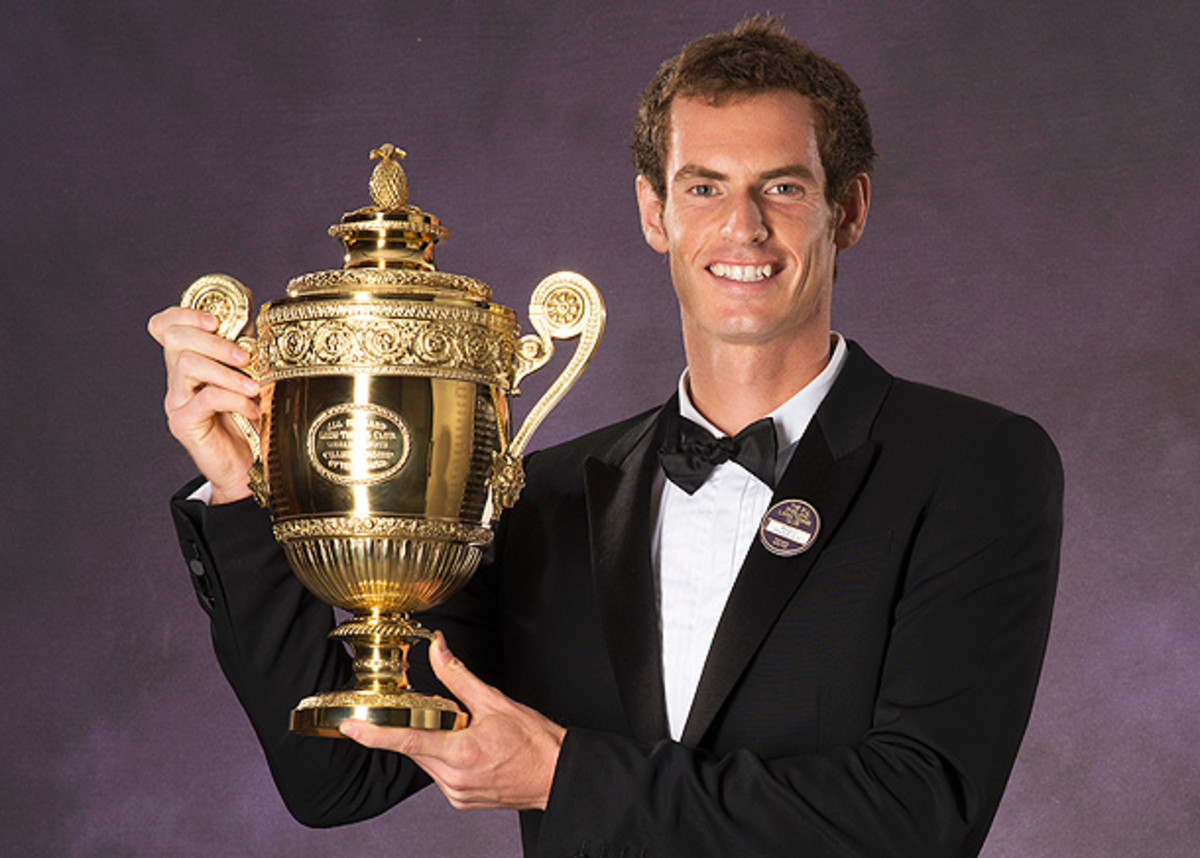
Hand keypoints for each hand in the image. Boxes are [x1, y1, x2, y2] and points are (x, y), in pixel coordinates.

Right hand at [147, 305, 259, 502]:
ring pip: (188, 364)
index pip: (167, 326)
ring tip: (254, 386)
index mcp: (192, 361)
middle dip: (214, 340)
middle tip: (245, 356)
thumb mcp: (251, 377)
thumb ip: (246, 350)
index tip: (216, 320)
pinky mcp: (184, 424)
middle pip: (176, 338)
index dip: (184, 314)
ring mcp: (177, 401)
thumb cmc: (251, 420)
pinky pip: (205, 398)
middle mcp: (178, 379)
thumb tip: (257, 316)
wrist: (248, 467)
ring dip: (227, 371)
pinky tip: (252, 409)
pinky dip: (233, 398)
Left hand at [340, 633, 565, 810]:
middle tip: (444, 715)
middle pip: (416, 749)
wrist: (557, 776)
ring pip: (426, 762)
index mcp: (461, 752)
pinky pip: (440, 775)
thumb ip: (459, 676)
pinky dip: (446, 758)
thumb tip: (438, 649)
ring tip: (467, 734)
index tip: (351, 727)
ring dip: (435, 744)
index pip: (407, 741)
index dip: (374, 734)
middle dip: (421, 728)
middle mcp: (455, 779)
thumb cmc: (535, 742)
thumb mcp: (496, 701)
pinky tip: (470, 749)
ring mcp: (457, 794)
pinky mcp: (462, 801)